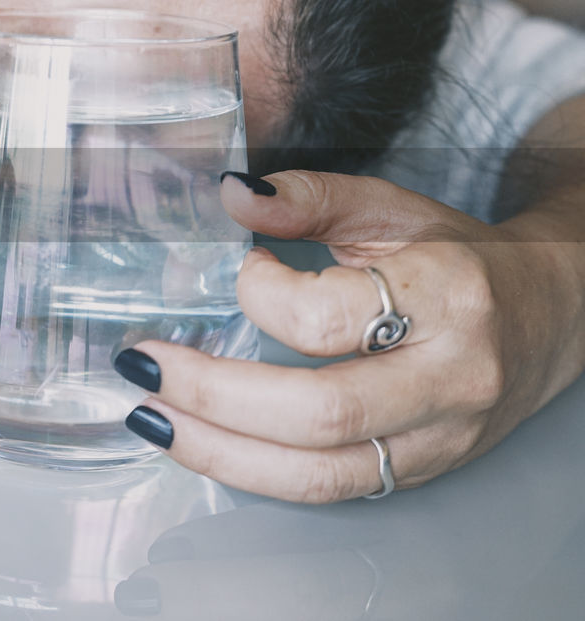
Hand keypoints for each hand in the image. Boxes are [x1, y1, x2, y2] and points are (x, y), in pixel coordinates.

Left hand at [114, 170, 584, 502]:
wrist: (554, 316)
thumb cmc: (462, 258)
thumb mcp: (392, 209)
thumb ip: (310, 196)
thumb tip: (231, 194)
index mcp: (448, 298)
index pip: (332, 317)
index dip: (262, 294)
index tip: (240, 268)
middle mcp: (449, 380)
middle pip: (318, 414)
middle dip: (212, 395)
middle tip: (141, 366)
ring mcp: (438, 440)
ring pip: (317, 475)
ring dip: (217, 451)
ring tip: (150, 416)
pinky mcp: (419, 473)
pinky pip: (325, 490)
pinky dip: (251, 471)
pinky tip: (199, 441)